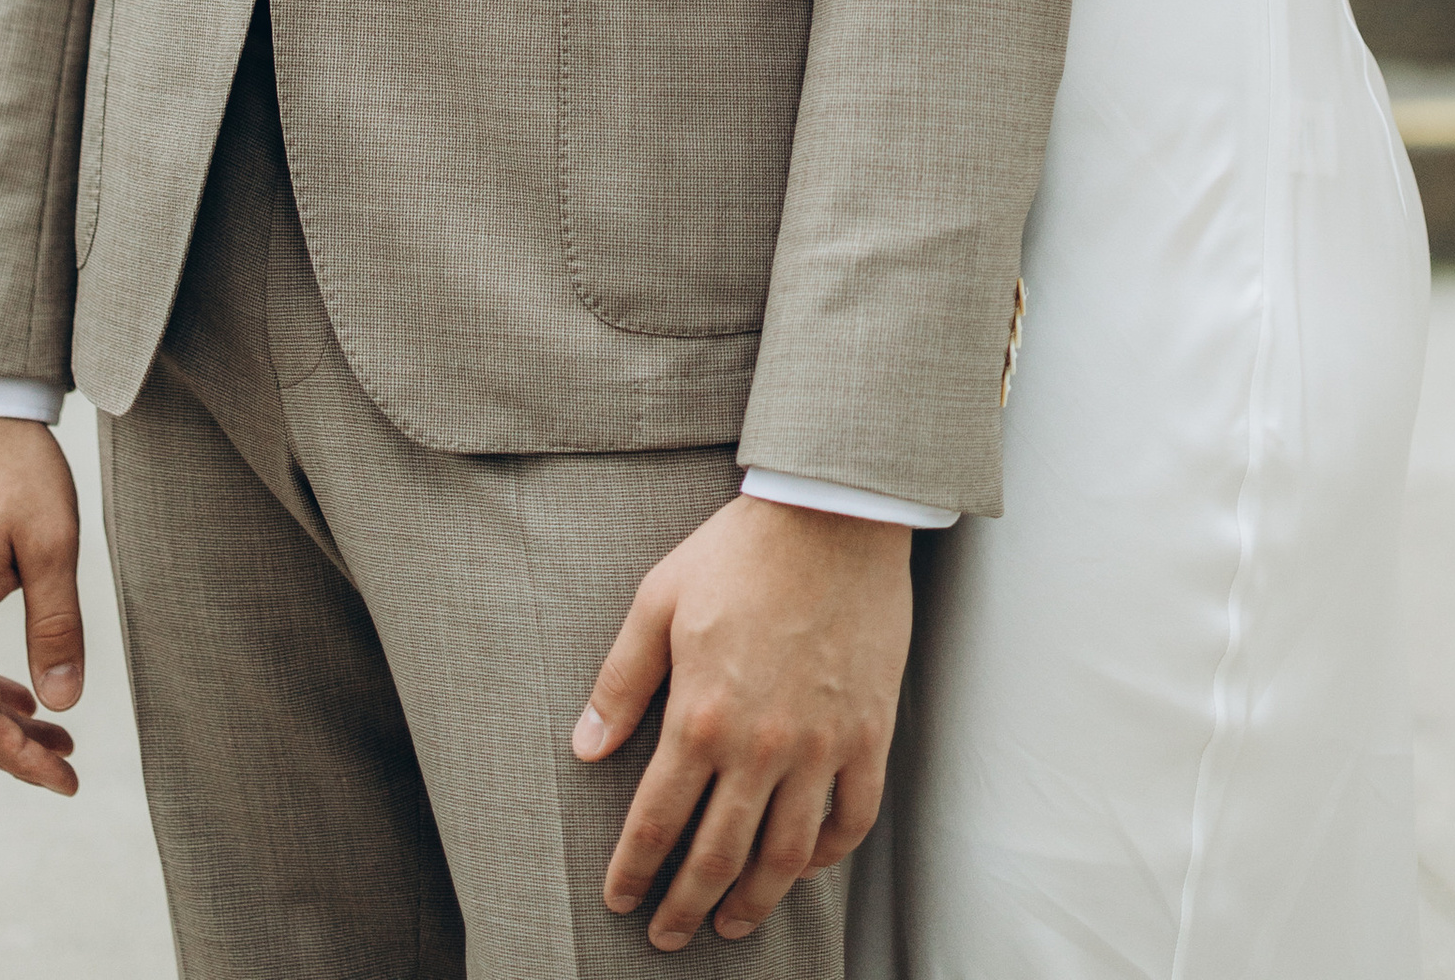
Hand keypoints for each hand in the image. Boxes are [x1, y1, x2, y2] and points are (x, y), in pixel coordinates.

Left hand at [574, 494, 911, 947]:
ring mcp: (821, 747)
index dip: (634, 870)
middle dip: (685, 908)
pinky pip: (851, 821)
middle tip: (667, 937)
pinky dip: (827, 857)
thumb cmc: (738, 553)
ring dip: (753, 902)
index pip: (657, 821)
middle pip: (718, 857)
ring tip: (731, 924)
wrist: (831, 516)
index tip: (620, 899)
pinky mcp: (869, 735)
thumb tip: (586, 748)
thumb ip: (621, 682)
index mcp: (699, 716)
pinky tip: (804, 867)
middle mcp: (760, 747)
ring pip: (785, 858)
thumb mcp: (657, 601)